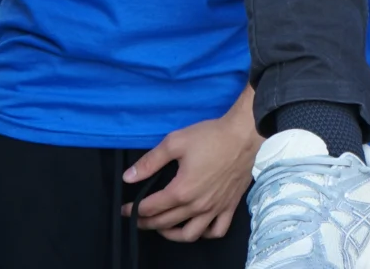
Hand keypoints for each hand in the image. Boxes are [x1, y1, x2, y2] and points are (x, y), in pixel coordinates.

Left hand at [122, 104, 260, 241]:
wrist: (243, 134)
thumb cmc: (210, 136)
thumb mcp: (175, 142)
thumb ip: (150, 161)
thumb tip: (128, 177)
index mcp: (181, 191)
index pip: (151, 207)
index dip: (134, 210)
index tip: (125, 209)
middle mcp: (197, 205)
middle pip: (166, 223)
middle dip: (147, 223)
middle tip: (138, 218)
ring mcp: (215, 208)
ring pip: (190, 234)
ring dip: (172, 234)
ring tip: (163, 227)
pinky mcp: (229, 206)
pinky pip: (216, 231)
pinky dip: (205, 233)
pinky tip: (197, 226)